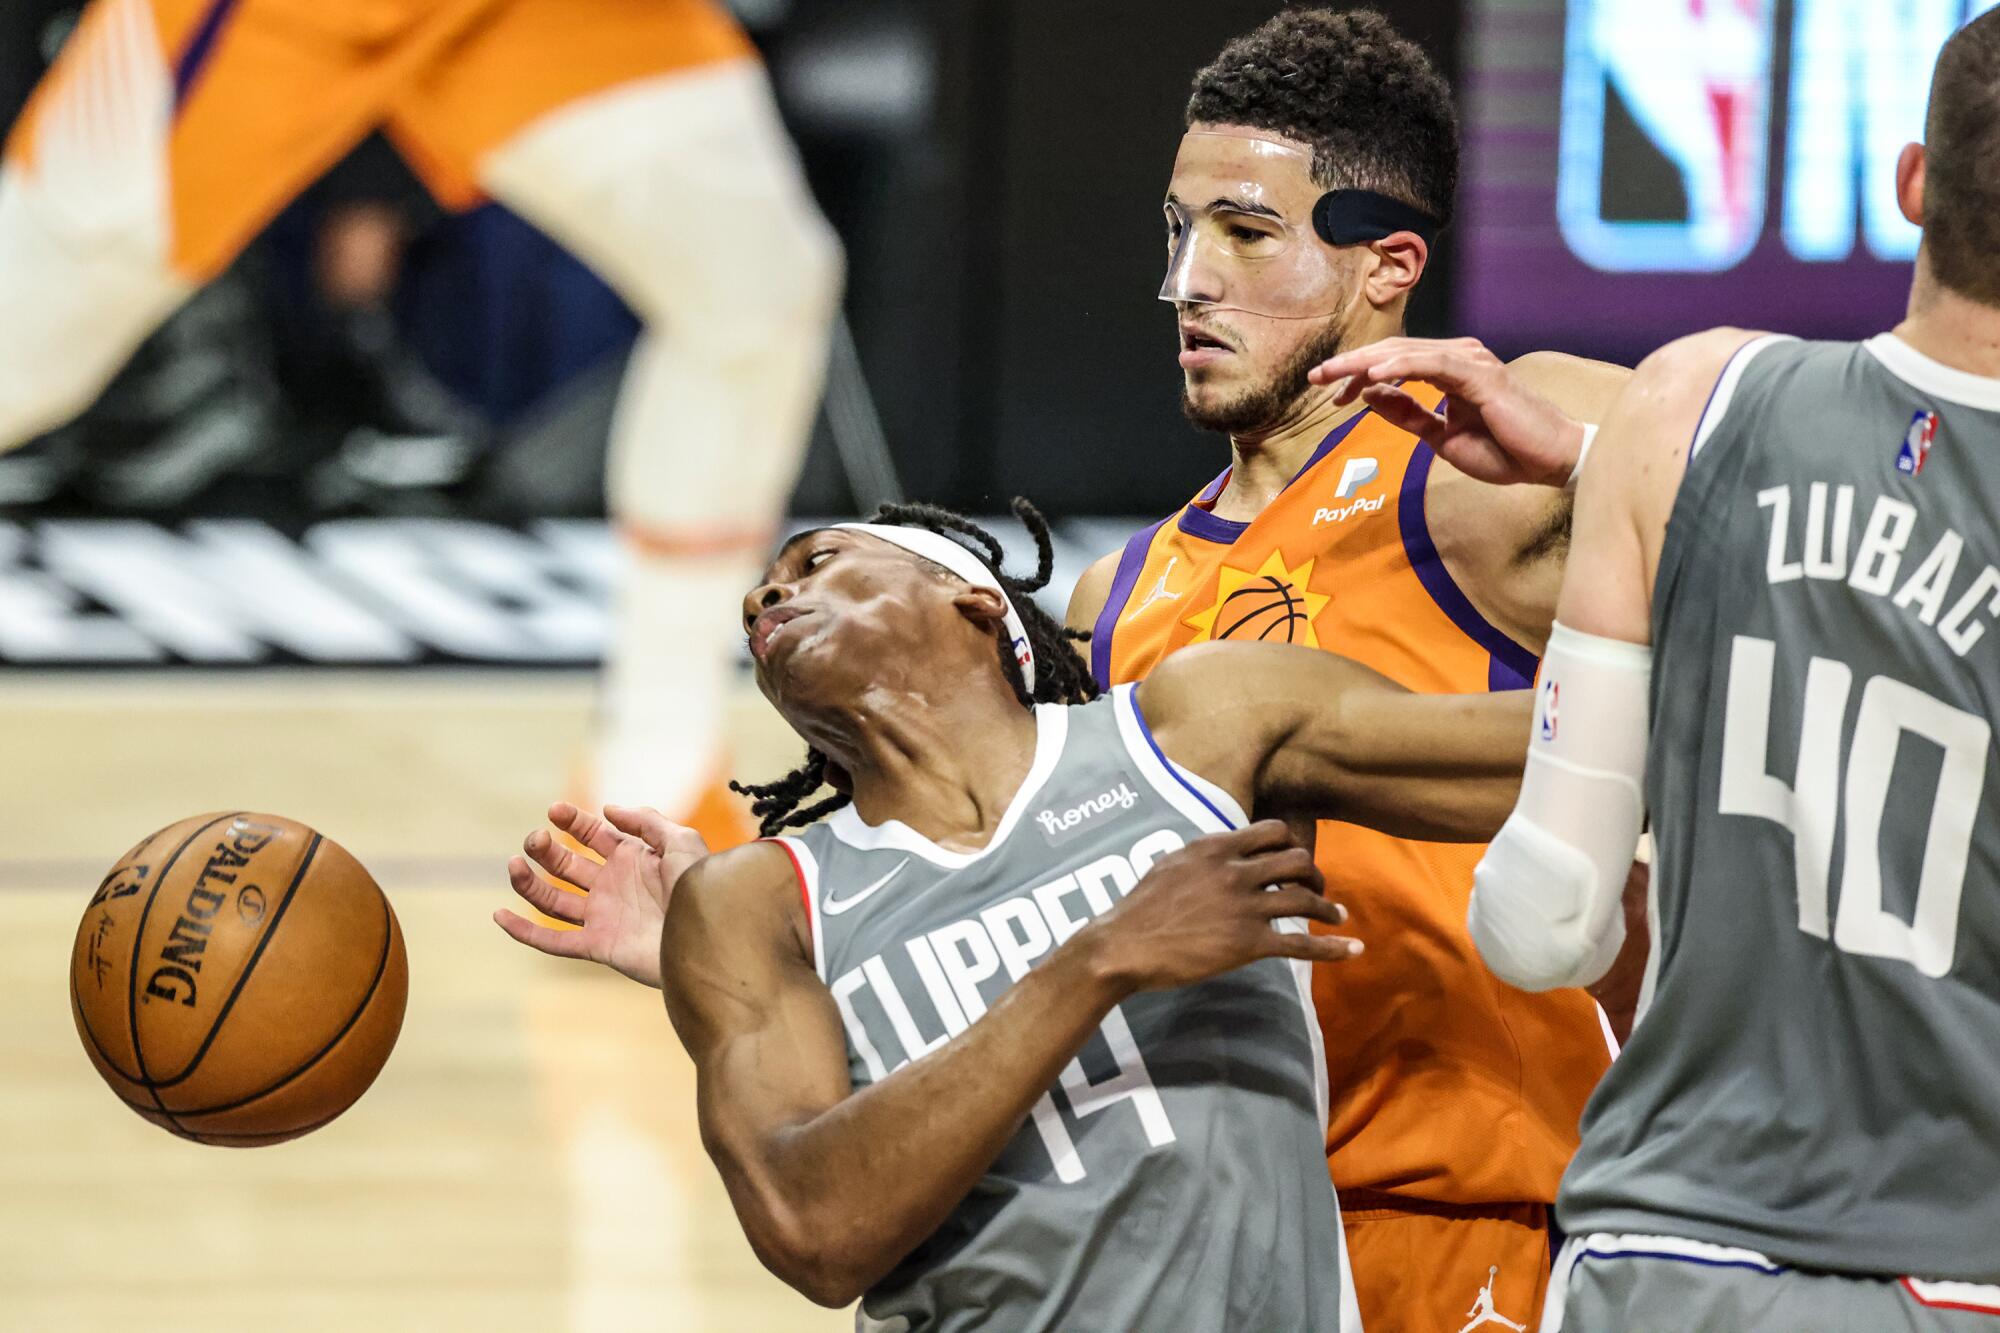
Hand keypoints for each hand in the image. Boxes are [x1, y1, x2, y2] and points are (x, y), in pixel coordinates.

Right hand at [494, 801, 708, 987]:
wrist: (710, 936)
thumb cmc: (703, 888)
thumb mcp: (681, 841)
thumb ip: (646, 821)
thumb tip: (607, 810)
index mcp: (632, 858)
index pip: (592, 835)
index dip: (571, 821)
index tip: (554, 811)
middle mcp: (612, 886)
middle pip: (566, 864)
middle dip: (545, 849)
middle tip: (535, 839)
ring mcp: (603, 916)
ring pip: (553, 899)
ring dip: (528, 883)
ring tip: (514, 864)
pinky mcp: (598, 945)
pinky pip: (554, 940)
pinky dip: (525, 931)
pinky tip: (500, 915)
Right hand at [1084, 821, 1359, 992]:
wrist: (1124, 946)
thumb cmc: (1140, 908)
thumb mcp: (1172, 864)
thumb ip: (1205, 857)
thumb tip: (1224, 854)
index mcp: (1216, 847)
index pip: (1273, 832)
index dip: (1292, 844)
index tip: (1293, 861)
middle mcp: (1235, 871)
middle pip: (1297, 861)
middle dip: (1313, 875)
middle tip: (1314, 889)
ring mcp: (1244, 907)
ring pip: (1304, 900)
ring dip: (1326, 908)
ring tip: (1335, 917)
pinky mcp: (1248, 943)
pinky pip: (1301, 943)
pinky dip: (1333, 948)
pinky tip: (1352, 950)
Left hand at [1307, 336, 1585, 486]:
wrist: (1548, 461)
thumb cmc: (1504, 449)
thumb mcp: (1442, 437)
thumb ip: (1409, 415)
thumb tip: (1371, 396)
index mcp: (1448, 371)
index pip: (1394, 364)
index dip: (1358, 375)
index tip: (1329, 394)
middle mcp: (1458, 358)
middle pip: (1393, 352)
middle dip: (1351, 364)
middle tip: (1315, 377)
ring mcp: (1470, 362)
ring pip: (1407, 353)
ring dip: (1367, 363)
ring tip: (1334, 374)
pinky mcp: (1480, 374)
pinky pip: (1432, 364)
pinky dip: (1400, 367)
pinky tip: (1373, 376)